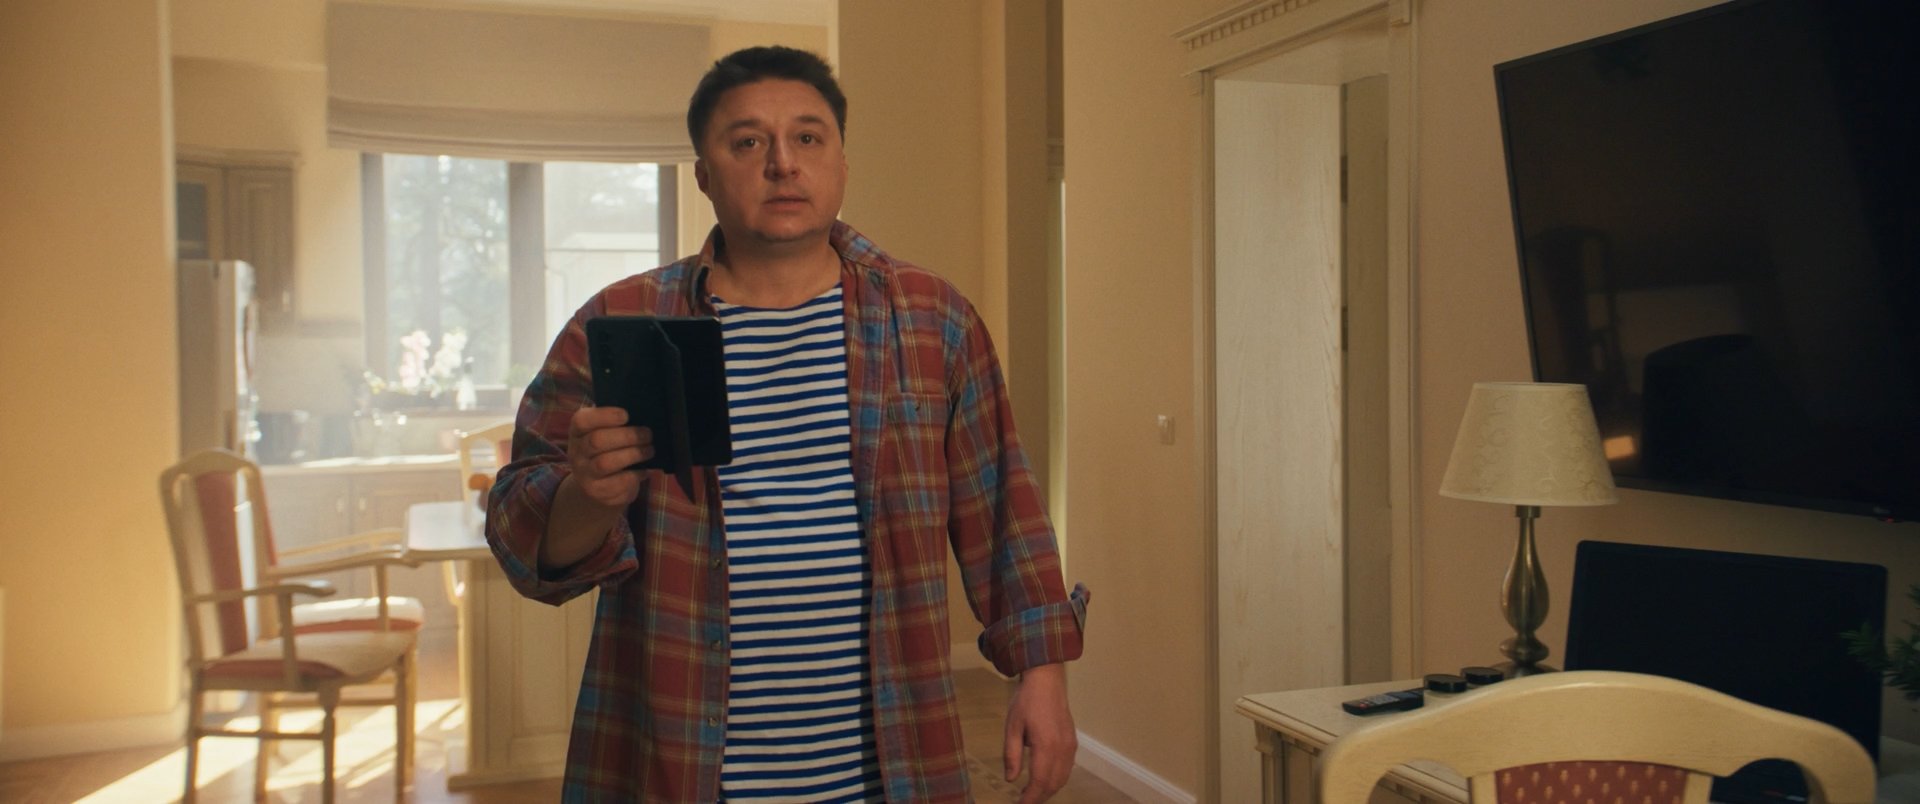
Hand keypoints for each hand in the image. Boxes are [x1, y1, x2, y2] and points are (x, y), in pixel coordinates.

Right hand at [566, 405, 652, 509]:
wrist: (598, 485)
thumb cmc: (607, 450)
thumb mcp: (605, 433)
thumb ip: (615, 423)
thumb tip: (641, 414)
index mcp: (578, 431)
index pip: (582, 420)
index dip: (604, 416)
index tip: (626, 415)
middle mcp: (576, 452)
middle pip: (596, 441)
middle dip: (627, 436)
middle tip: (647, 434)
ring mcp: (584, 473)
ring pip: (605, 463)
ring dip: (633, 454)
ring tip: (649, 450)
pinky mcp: (596, 491)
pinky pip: (617, 482)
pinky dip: (634, 474)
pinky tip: (643, 470)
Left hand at [1004, 663, 1075, 803]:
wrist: (1047, 682)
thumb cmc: (1025, 702)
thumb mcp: (1012, 727)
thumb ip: (1011, 755)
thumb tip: (1010, 779)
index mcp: (1045, 746)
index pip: (1039, 782)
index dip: (1030, 798)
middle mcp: (1062, 749)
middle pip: (1053, 784)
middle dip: (1039, 797)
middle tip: (1023, 802)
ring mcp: (1070, 746)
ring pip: (1062, 778)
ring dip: (1048, 790)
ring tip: (1032, 794)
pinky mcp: (1073, 742)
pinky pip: (1067, 769)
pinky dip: (1057, 779)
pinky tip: (1044, 779)